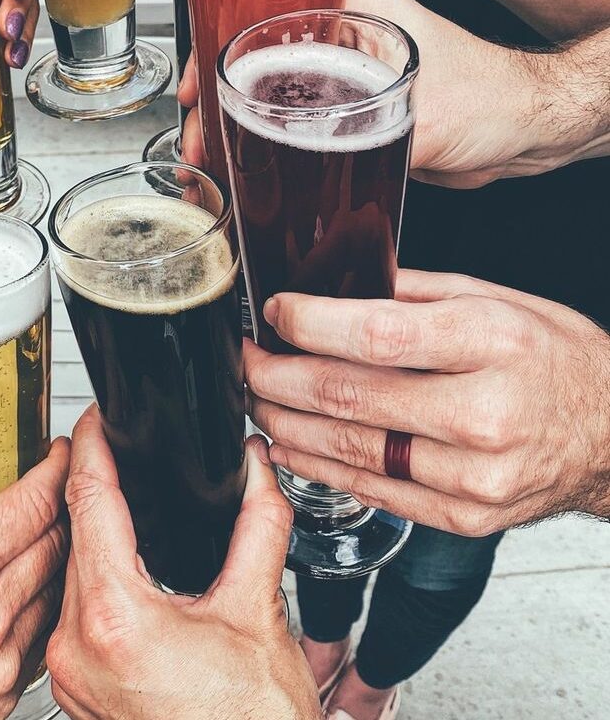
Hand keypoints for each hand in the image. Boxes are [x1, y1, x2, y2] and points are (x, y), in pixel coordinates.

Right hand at [0, 442, 70, 719]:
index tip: (56, 453)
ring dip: (55, 556)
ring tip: (40, 534)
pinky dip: (40, 604)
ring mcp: (2, 663)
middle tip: (53, 484)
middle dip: (60, 506)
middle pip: (55, 544)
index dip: (52, 470)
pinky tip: (21, 590)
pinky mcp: (4, 696)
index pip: (30, 506)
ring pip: (56, 590)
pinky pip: (40, 635)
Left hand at [47, 407, 318, 719]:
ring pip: (71, 576)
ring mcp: (71, 676)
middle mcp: (78, 649)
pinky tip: (119, 565)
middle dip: (94, 488)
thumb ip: (257, 526)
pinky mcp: (77, 693)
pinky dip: (94, 579)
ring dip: (92, 535)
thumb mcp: (258, 611)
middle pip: (75, 538)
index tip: (96, 419)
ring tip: (117, 500)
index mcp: (116, 619)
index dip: (92, 448)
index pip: (90, 502)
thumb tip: (256, 472)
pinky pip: (74, 613)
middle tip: (112, 450)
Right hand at [178, 0, 564, 189]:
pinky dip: (262, 149)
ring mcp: (341, 76)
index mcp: (352, 11)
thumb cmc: (495, 98)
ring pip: (267, 98)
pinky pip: (290, 126)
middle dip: (215, 108)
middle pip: (254, 64)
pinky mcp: (347, 112)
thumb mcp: (424, 111)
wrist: (528, 130)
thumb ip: (366, 127)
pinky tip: (243, 174)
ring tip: (209, 168)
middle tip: (197, 147)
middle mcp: (339, 39)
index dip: (215, 57)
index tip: (193, 94)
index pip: (262, 20)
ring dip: (234, 132)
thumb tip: (310, 148)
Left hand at [247, 270, 609, 536]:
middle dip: (278, 376)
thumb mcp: (492, 299)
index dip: (308, 324)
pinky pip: (374, 491)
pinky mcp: (465, 516)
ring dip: (286, 423)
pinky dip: (321, 467)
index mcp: (490, 343)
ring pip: (350, 449)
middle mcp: (483, 414)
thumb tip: (331, 283)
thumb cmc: (552, 358)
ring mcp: (474, 475)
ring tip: (257, 399)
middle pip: (349, 396)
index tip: (274, 312)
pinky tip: (290, 445)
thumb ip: (409, 291)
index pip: (376, 336)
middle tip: (247, 360)